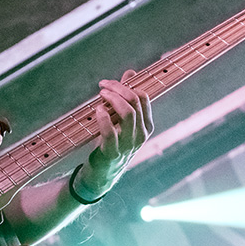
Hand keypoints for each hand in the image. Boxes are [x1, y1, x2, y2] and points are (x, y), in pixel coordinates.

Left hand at [76, 69, 153, 197]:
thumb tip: (131, 73)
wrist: (103, 172)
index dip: (126, 85)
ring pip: (127, 113)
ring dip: (112, 99)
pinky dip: (103, 118)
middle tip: (102, 86)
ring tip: (100, 95)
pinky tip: (98, 110)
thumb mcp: (121, 121)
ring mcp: (129, 144)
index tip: (110, 83)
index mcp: (146, 126)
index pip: (143, 97)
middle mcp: (141, 134)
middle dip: (117, 88)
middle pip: (134, 102)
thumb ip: (126, 98)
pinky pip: (110, 132)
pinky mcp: (113, 152)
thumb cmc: (112, 142)